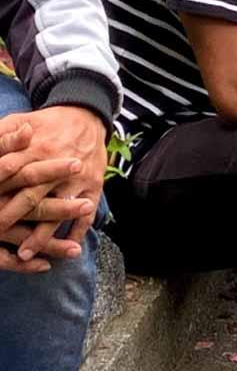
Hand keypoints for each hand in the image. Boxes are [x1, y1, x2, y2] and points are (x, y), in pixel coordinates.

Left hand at [0, 107, 104, 268]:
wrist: (88, 116)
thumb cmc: (48, 123)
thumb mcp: (20, 119)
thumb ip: (2, 134)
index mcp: (34, 150)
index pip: (8, 173)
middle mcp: (54, 167)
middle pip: (30, 197)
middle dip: (12, 218)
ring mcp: (76, 179)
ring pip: (57, 210)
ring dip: (42, 235)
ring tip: (25, 254)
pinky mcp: (93, 185)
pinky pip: (87, 213)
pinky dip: (78, 231)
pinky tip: (67, 248)